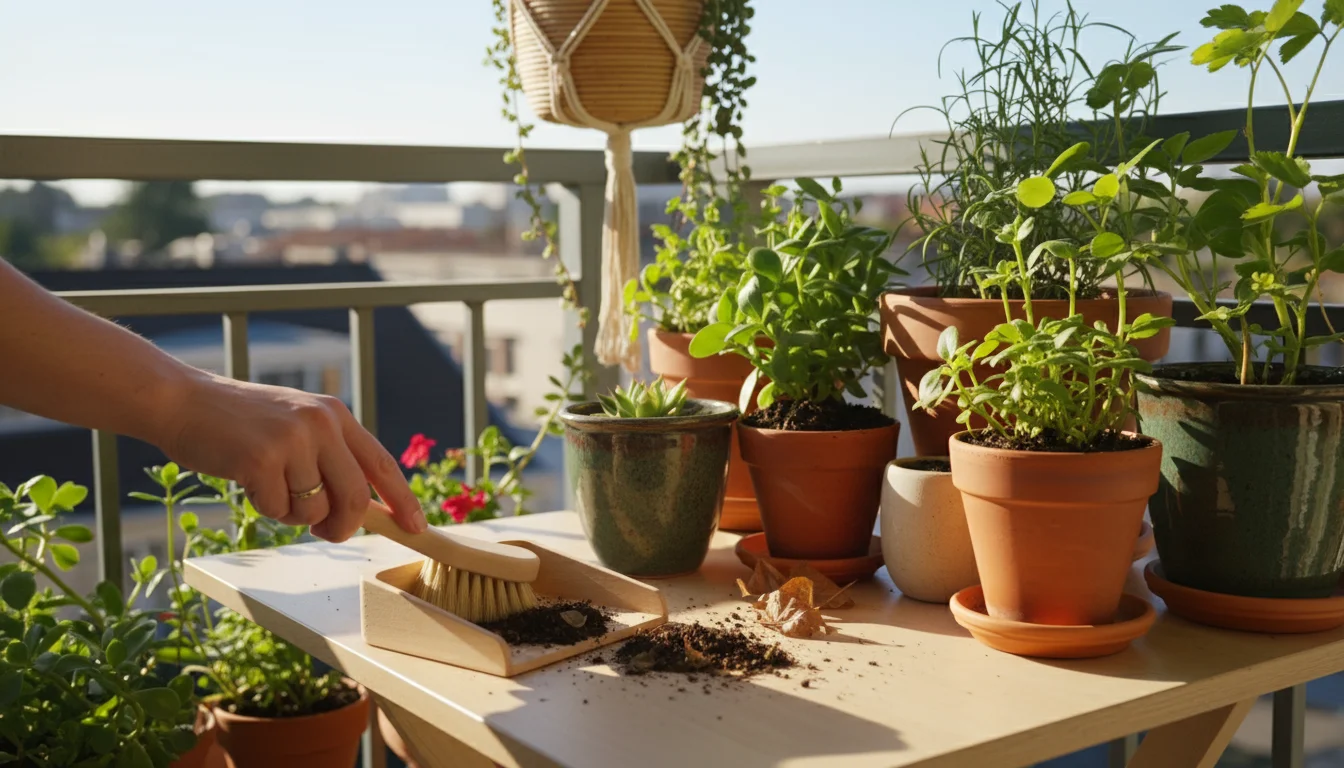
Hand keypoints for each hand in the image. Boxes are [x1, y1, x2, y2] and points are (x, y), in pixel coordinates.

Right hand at [155, 371, 425, 541]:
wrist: (182, 401)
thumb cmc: (240, 424)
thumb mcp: (297, 427)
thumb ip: (331, 458)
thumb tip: (364, 508)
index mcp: (335, 415)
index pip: (381, 464)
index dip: (403, 499)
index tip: (418, 527)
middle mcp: (321, 423)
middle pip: (354, 497)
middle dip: (342, 526)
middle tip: (325, 531)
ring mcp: (293, 440)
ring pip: (314, 508)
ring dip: (293, 514)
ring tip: (270, 486)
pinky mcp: (262, 459)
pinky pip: (278, 510)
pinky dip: (263, 508)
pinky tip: (247, 480)